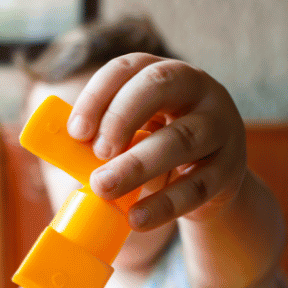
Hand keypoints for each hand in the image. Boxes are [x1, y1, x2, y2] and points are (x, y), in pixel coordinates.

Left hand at [66, 53, 247, 229]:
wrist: (213, 180)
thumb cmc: (159, 150)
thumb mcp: (135, 135)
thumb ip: (104, 138)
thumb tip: (56, 149)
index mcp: (166, 74)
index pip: (130, 68)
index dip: (99, 94)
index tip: (75, 131)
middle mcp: (199, 90)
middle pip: (160, 85)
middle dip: (121, 116)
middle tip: (96, 153)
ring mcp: (221, 127)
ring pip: (182, 139)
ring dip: (137, 165)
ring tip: (104, 188)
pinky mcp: (230, 169)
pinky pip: (197, 186)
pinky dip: (163, 205)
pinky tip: (136, 219)